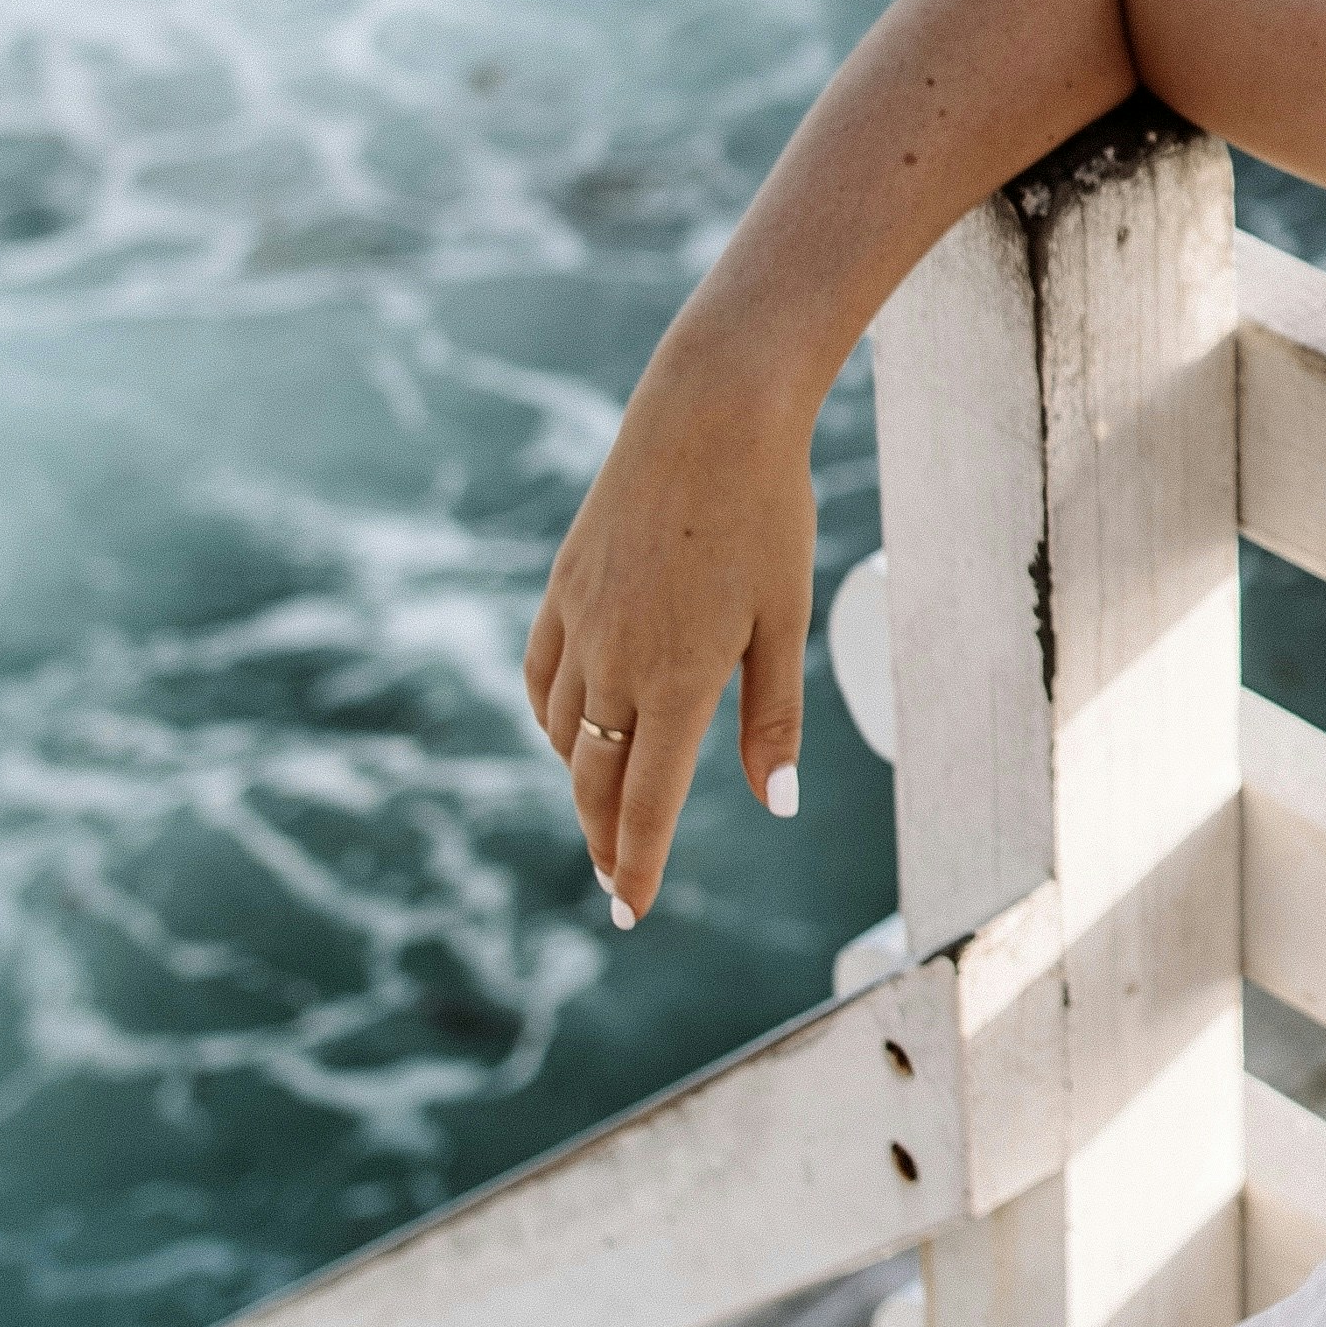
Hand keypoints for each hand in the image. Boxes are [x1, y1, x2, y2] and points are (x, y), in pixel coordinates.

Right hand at [521, 332, 816, 926]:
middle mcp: (615, 660)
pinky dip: (552, 717)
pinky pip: (542, 675)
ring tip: (603, 808)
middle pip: (594, 780)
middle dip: (603, 839)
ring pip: (561, 731)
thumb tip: (773, 805)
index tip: (631, 911)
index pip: (646, 802)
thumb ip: (772, 719)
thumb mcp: (784, 622)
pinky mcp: (562, 586)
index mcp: (676, 680)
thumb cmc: (766, 514)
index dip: (637, 864)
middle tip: (614, 882)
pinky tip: (570, 728)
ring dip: (579, 779)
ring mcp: (580, 621)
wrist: (709, 415)